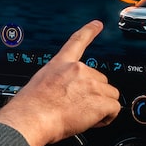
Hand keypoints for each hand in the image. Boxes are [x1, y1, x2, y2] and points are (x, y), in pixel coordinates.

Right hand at [0, 20, 120, 145]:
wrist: (32, 118)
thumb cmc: (31, 107)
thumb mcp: (40, 84)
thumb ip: (58, 82)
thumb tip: (65, 94)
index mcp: (61, 63)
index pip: (77, 42)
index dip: (89, 31)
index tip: (97, 24)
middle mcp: (78, 69)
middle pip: (99, 79)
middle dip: (93, 94)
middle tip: (77, 107)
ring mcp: (91, 83)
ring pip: (109, 95)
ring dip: (101, 106)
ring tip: (82, 115)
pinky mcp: (101, 100)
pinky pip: (114, 109)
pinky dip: (107, 117)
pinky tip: (93, 121)